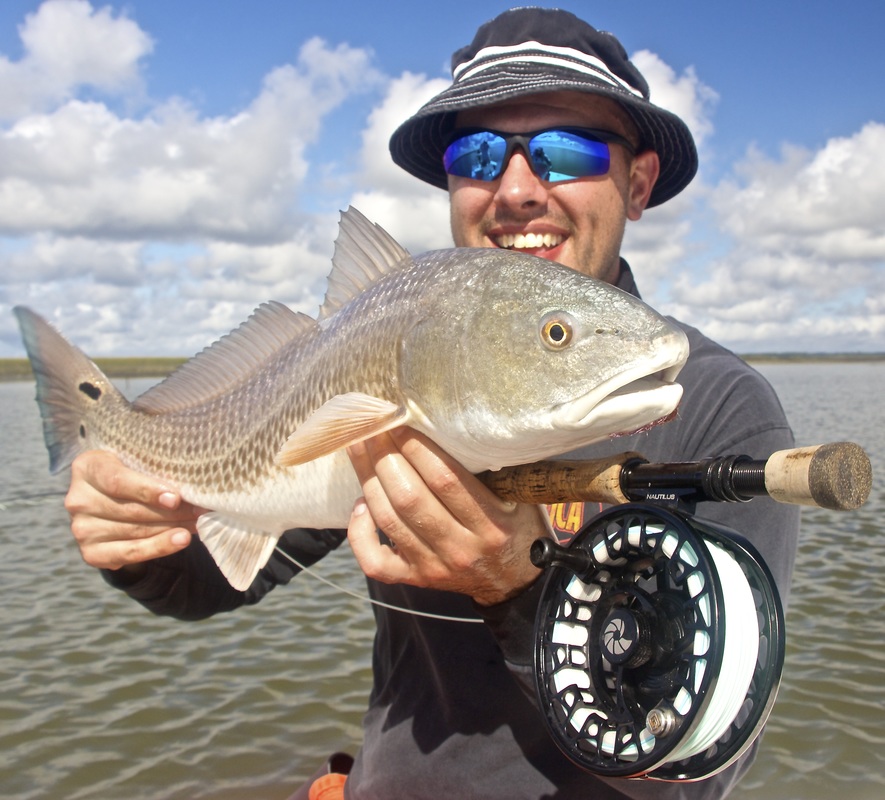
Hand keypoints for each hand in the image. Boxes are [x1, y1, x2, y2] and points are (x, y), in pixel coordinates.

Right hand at [65, 450, 200, 573]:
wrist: (114, 500)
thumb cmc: (133, 471)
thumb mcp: (138, 460)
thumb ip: (155, 467)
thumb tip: (193, 483)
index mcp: (87, 467)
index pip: (116, 480)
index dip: (147, 490)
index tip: (175, 498)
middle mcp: (78, 499)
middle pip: (130, 509)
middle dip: (171, 511)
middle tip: (201, 510)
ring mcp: (81, 529)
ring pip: (135, 531)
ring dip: (172, 527)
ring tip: (198, 522)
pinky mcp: (91, 553)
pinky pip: (130, 553)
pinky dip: (159, 546)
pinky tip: (180, 539)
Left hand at [346, 428, 550, 605]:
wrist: (514, 581)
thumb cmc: (515, 526)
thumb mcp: (517, 496)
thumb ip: (488, 470)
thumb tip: (442, 425)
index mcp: (491, 523)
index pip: (444, 479)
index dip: (416, 447)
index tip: (399, 422)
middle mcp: (461, 548)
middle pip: (409, 498)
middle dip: (384, 458)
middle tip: (372, 429)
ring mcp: (434, 566)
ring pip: (389, 521)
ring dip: (368, 481)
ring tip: (359, 451)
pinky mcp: (416, 579)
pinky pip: (376, 561)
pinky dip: (359, 534)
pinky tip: (359, 505)